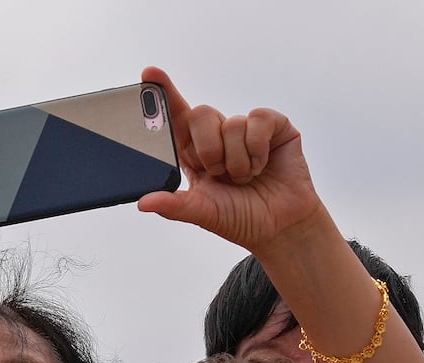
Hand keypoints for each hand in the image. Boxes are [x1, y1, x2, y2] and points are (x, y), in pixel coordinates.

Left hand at [137, 67, 324, 253]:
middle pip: (200, 114)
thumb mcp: (202, 213)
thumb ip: (174, 205)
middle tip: (219, 174)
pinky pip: (257, 120)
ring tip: (245, 178)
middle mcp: (217, 136)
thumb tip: (143, 202)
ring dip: (237, 161)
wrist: (280, 226)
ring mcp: (244, 129)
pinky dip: (257, 150)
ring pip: (230, 123)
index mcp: (194, 154)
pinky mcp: (272, 125)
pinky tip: (263, 165)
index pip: (174, 119)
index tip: (149, 74)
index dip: (163, 95)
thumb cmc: (240, 218)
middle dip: (208, 149)